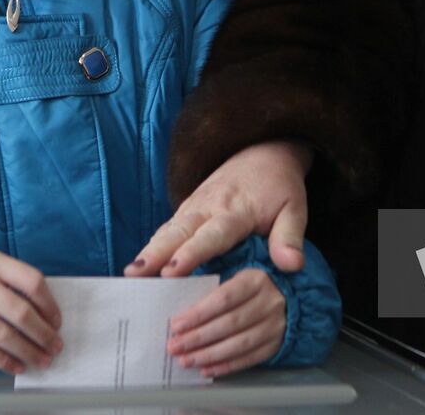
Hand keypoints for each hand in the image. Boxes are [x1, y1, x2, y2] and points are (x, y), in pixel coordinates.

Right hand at [0, 247, 62, 374]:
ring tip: (43, 360)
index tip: (58, 322)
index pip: (31, 281)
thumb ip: (18, 283)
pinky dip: (4, 361)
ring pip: (2, 335)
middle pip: (19, 312)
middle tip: (56, 347)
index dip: (49, 304)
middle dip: (42, 334)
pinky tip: (19, 366)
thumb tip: (48, 319)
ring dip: (27, 351)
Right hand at [126, 141, 311, 276]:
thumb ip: (290, 237)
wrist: (264, 150)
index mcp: (236, 210)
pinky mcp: (188, 208)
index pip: (211, 234)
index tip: (171, 271)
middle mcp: (209, 206)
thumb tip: (292, 266)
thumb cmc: (280, 186)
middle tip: (135, 274)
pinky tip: (138, 268)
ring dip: (148, 250)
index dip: (191, 253)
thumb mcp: (295, 208)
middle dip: (156, 253)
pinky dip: (151, 246)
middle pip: (179, 231)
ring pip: (168, 230)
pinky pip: (168, 228)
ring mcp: (195, 205)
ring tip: (129, 274)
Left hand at [166, 268, 286, 376]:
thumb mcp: (235, 274)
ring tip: (186, 360)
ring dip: (208, 355)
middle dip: (198, 337)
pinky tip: (206, 370)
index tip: (176, 325)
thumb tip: (178, 303)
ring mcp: (274, 325)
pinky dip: (225, 366)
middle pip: (230, 323)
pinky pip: (248, 359)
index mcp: (255, 279)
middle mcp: (269, 302)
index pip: (224, 298)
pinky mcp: (275, 345)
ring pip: (239, 344)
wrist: (285, 298)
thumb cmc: (248, 288)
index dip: (198, 313)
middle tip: (174, 346)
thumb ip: (210, 287)